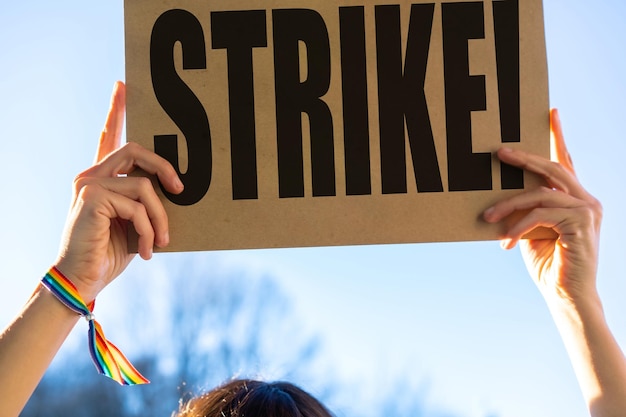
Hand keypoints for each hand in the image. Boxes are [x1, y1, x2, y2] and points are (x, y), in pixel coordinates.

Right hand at [54, 81, 182, 301]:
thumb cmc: (111, 253)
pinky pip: (138, 205)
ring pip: (145, 185)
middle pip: (137, 150)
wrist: (84, 280)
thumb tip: (177, 187)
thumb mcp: (135, 221)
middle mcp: (92, 175)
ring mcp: (89, 183)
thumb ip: (146, 199)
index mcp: (101, 178)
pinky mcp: (92, 196)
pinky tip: (146, 251)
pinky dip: (148, 229)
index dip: (116, 110)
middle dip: (166, 168)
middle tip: (181, 190)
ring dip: (159, 217)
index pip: (109, 137)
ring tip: (160, 242)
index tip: (122, 85)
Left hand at [483, 109, 601, 303]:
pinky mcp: (582, 223)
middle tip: (499, 152)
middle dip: (524, 159)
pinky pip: (541, 214)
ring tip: (487, 218)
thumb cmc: (548, 264)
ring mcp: (588, 210)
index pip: (566, 162)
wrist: (566, 296)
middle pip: (552, 169)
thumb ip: (526, 209)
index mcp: (575, 199)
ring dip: (509, 205)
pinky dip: (519, 226)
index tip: (551, 112)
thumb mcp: (531, 230)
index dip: (558, 136)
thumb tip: (499, 194)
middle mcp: (587, 200)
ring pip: (540, 193)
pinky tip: (506, 242)